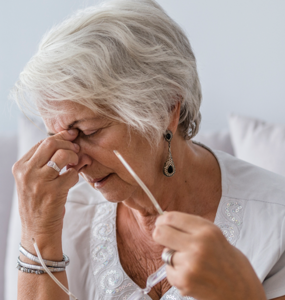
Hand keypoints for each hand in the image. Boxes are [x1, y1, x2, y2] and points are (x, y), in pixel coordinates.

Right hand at [12, 129, 79, 253]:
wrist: (37, 230)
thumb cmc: (39, 202)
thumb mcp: (33, 179)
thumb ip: (45, 161)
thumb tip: (69, 141)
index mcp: (20, 166)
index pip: (42, 142)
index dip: (61, 137)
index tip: (72, 136)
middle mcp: (27, 172)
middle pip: (51, 143)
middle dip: (68, 143)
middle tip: (76, 150)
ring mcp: (39, 182)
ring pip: (63, 154)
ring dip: (74, 156)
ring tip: (75, 164)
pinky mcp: (53, 192)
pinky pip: (72, 173)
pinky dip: (76, 175)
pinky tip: (72, 180)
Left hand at [153, 212, 266, 299]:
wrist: (243, 293)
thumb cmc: (229, 262)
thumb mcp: (215, 235)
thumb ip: (192, 228)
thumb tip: (166, 220)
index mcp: (207, 230)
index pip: (171, 217)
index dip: (162, 220)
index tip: (162, 223)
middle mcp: (198, 245)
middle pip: (160, 233)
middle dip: (160, 235)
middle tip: (167, 239)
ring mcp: (190, 264)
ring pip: (165, 254)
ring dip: (173, 257)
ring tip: (191, 263)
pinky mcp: (185, 281)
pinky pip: (169, 271)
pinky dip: (176, 273)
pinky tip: (192, 275)